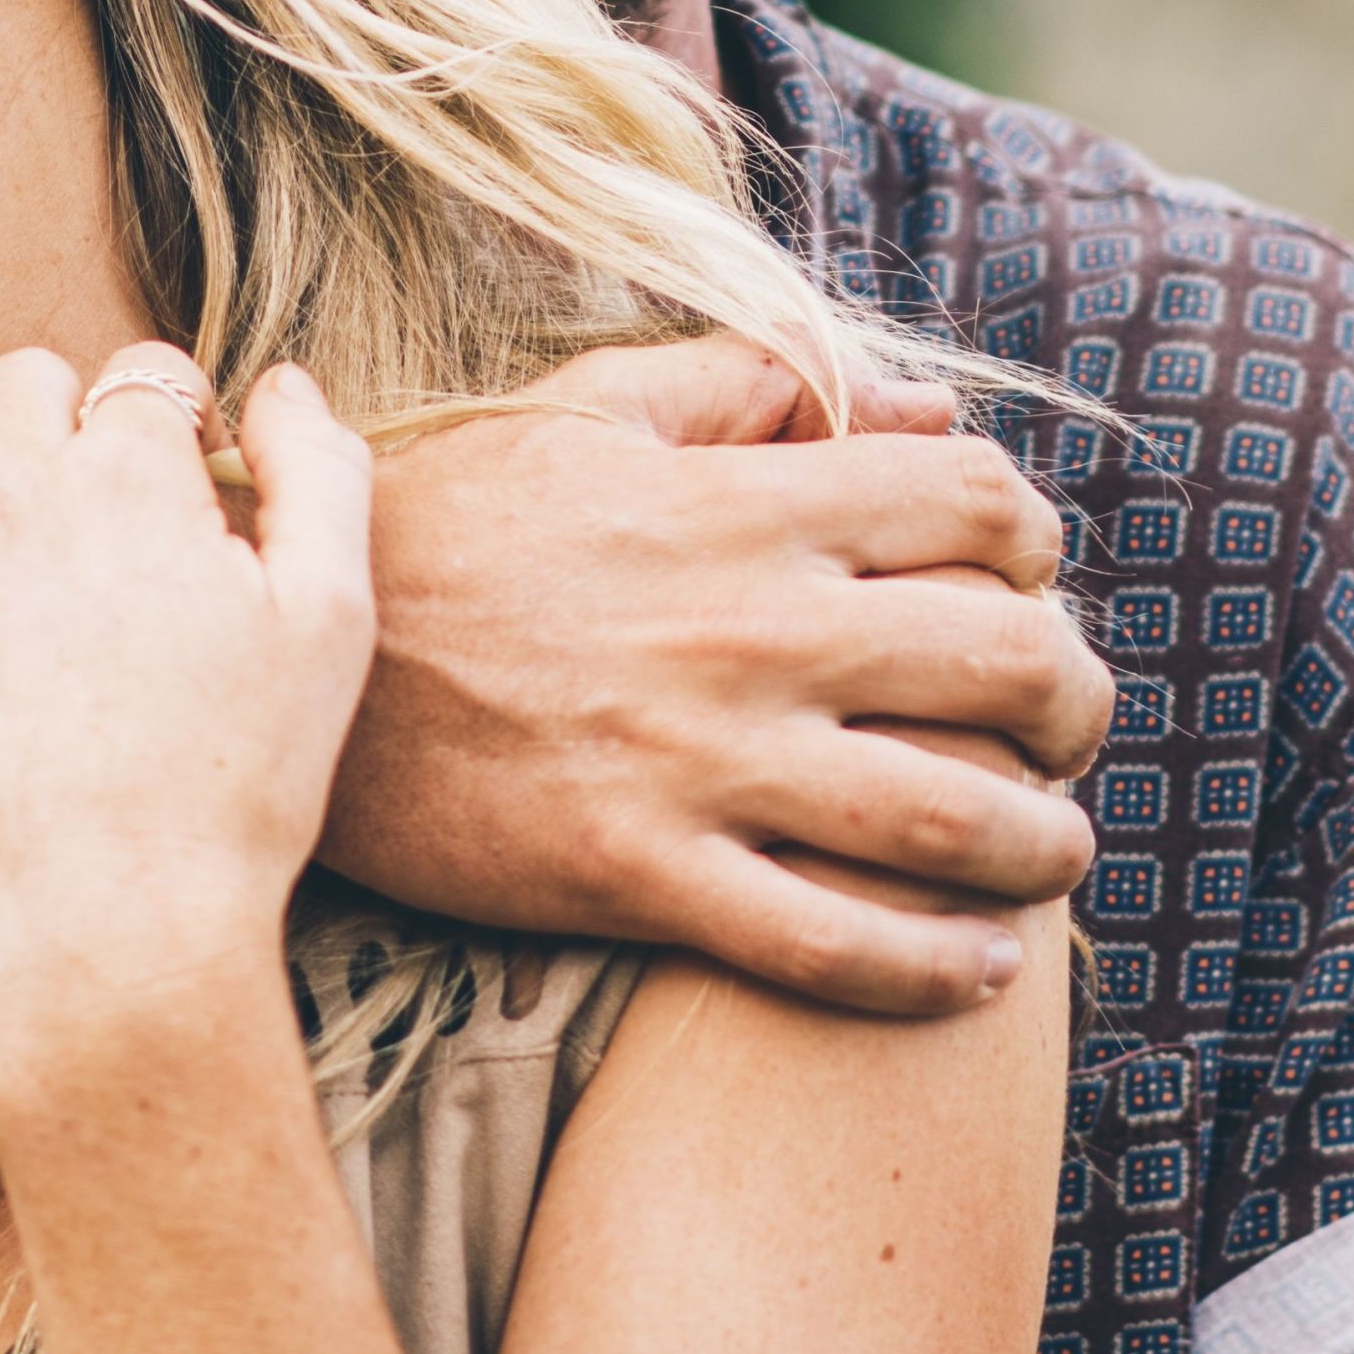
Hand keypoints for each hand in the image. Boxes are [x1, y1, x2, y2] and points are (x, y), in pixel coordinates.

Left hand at [0, 345, 374, 1081]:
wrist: (104, 938)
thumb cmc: (232, 793)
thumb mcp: (332, 623)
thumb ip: (322, 474)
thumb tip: (280, 384)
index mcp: (132, 472)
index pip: (142, 377)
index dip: (168, 425)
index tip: (171, 486)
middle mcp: (11, 486)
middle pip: (27, 380)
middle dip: (65, 424)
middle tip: (86, 515)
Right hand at [317, 337, 1105, 1014]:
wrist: (276, 651)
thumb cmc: (441, 524)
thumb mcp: (580, 416)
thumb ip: (746, 385)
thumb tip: (917, 400)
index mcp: (733, 505)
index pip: (977, 504)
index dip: (1033, 544)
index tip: (1018, 581)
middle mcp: (743, 630)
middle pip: (1012, 663)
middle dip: (1076, 702)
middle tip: (1062, 727)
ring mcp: (697, 760)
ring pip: (955, 823)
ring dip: (1043, 846)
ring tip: (1045, 849)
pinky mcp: (639, 873)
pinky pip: (835, 946)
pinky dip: (939, 969)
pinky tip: (976, 964)